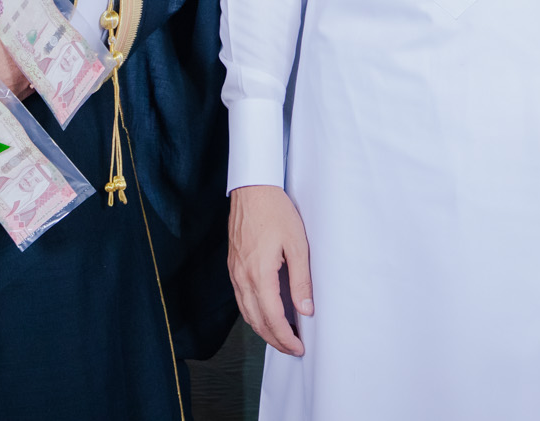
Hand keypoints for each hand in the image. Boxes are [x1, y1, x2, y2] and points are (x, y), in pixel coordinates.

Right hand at [228, 184, 311, 356]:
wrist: (252, 189)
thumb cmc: (276, 212)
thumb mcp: (297, 245)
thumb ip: (301, 280)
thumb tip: (305, 310)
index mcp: (259, 274)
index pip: (272, 318)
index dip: (286, 337)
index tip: (298, 347)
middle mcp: (243, 278)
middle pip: (257, 321)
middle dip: (275, 340)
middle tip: (292, 349)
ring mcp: (235, 272)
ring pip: (246, 313)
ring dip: (263, 329)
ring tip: (281, 337)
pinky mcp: (233, 266)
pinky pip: (241, 299)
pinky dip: (253, 314)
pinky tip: (265, 315)